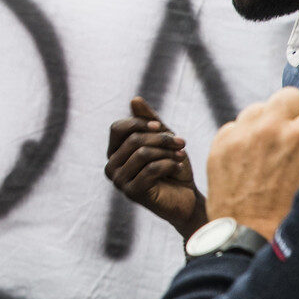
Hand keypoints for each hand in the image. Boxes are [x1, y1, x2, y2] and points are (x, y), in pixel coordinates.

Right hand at [105, 97, 207, 238]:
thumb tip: (135, 99)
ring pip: (143, 153)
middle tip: (181, 142)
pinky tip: (178, 167)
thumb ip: (149, 121)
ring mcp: (119, 181)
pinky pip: (151, 170)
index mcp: (114, 152)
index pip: (117, 128)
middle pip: (133, 140)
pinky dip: (169, 165)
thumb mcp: (163, 140)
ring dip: (167, 152)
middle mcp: (111, 167)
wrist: (186, 198)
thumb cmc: (173, 168)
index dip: (139, 123)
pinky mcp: (132, 193)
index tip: (161, 126)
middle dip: (161, 138)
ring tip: (182, 155)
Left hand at [204, 88, 298, 239]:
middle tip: (296, 140)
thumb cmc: (294, 221)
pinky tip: (251, 161)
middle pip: (290, 98)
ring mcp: (243, 134)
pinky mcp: (221, 144)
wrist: (251, 244)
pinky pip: (236, 126)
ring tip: (271, 151)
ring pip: (260, 109)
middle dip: (296, 116)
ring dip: (268, 124)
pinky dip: (244, 138)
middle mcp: (274, 128)